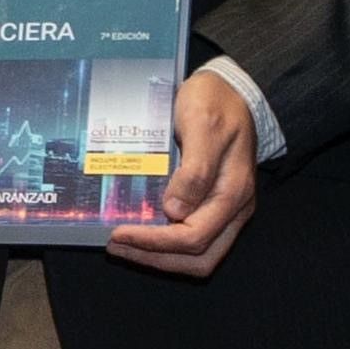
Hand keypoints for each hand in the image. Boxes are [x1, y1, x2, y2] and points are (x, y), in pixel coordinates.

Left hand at [107, 67, 261, 277]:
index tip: (119, 235)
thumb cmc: (216, 103)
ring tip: (124, 245)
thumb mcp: (202, 125)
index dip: (155, 243)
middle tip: (115, 246)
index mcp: (234, 192)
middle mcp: (234, 208)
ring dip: (160, 256)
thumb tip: (175, 211)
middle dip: (155, 258)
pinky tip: (141, 230)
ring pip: (198, 255)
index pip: (194, 237)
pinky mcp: (215, 205)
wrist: (230, 90)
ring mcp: (226, 209)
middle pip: (199, 258)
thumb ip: (195, 169)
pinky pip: (195, 238)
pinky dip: (167, 243)